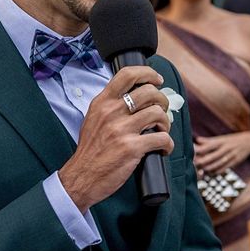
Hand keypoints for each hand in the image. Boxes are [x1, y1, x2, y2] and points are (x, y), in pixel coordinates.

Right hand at [59, 66, 172, 211]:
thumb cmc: (90, 150)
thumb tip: (136, 96)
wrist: (82, 176)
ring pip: (158, 113)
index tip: (157, 79)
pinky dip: (168, 144)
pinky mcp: (132, 148)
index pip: (127, 75)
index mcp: (102, 103)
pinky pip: (162, 138)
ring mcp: (122, 129)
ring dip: (166, 123)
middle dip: (162, 101)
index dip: (147, 73)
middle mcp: (111, 112)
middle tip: (162, 111)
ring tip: (161, 131)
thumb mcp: (93, 119)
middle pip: (149, 92)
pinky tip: (163, 148)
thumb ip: (110, 105)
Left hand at [194, 131, 249, 173]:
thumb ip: (209, 140)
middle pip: (212, 156)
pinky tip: (209, 173)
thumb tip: (197, 140)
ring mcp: (231, 156)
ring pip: (218, 164)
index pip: (209, 145)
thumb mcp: (222, 137)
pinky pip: (224, 168)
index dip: (200, 149)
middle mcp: (226, 148)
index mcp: (222, 141)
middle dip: (202, 161)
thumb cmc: (233, 139)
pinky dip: (216, 172)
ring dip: (208, 168)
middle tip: (194, 164)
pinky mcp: (235, 162)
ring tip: (200, 170)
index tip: (192, 152)